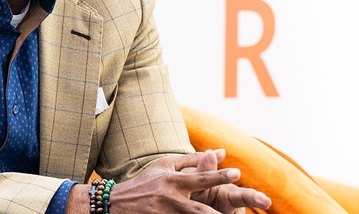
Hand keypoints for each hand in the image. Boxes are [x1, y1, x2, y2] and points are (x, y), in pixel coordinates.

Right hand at [102, 150, 269, 212]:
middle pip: (200, 209)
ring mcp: (166, 213)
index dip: (219, 176)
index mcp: (173, 180)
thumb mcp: (165, 165)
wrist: (117, 203)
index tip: (237, 173)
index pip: (200, 177)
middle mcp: (171, 198)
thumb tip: (220, 152)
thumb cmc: (146, 181)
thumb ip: (193, 159)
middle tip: (241, 212)